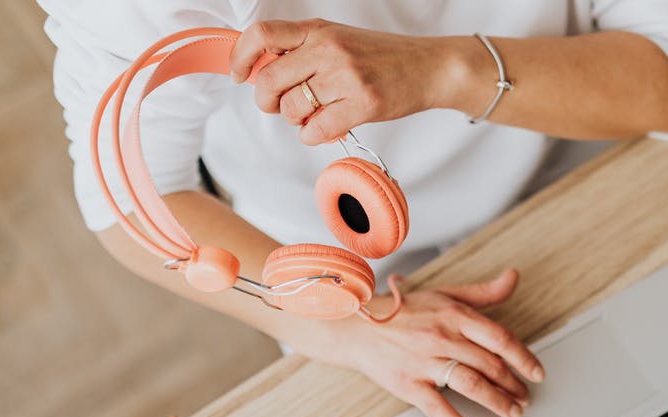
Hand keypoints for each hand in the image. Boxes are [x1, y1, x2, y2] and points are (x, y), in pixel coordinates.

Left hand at [229, 19, 482, 144]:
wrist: (428, 67)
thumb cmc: (384, 57)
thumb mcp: (339, 40)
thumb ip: (304, 51)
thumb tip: (264, 73)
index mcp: (319, 30)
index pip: (263, 35)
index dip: (241, 57)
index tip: (239, 74)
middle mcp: (329, 49)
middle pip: (270, 79)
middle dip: (266, 101)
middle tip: (277, 106)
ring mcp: (346, 77)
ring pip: (293, 109)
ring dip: (295, 121)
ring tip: (312, 117)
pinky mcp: (362, 104)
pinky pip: (317, 130)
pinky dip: (313, 136)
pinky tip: (323, 130)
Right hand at [283, 269, 543, 416]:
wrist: (356, 327)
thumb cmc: (404, 311)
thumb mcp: (445, 294)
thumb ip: (484, 292)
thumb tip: (513, 277)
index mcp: (455, 315)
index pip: (499, 338)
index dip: (524, 357)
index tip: (537, 373)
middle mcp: (442, 337)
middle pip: (489, 365)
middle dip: (514, 385)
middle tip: (525, 398)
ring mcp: (424, 362)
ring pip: (470, 384)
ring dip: (497, 402)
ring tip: (513, 413)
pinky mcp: (408, 384)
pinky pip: (435, 406)